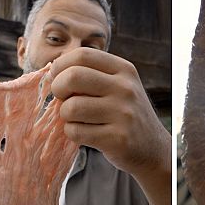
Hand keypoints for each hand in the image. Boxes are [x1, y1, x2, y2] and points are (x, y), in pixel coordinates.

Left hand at [50, 48, 170, 176]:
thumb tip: (52, 69)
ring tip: (75, 118)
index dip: (61, 64)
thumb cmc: (124, 112)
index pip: (83, 55)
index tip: (56, 77)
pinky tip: (84, 132)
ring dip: (65, 114)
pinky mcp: (117, 139)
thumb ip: (91, 73)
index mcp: (124, 69)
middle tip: (61, 97)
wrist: (152, 149)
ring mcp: (123, 114)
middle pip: (73, 77)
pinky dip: (72, 132)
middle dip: (58, 88)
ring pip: (71, 107)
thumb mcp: (117, 85)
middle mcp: (126, 88)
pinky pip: (76, 131)